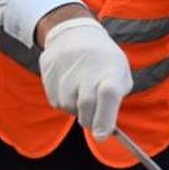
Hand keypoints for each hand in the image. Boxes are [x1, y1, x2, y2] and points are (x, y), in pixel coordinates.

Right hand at [38, 17, 132, 139]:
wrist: (75, 33)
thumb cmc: (104, 60)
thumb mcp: (120, 72)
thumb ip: (115, 99)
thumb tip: (104, 128)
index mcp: (110, 70)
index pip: (108, 94)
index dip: (105, 118)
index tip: (102, 136)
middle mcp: (86, 70)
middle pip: (86, 107)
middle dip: (91, 120)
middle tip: (96, 117)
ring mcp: (65, 71)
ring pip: (69, 107)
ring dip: (76, 107)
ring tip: (81, 88)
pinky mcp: (49, 74)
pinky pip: (56, 101)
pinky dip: (65, 100)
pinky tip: (70, 84)